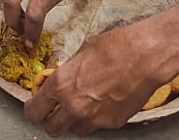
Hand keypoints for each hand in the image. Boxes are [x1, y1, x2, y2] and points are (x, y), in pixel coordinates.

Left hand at [25, 22, 167, 134]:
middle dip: (50, 121)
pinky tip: (100, 105)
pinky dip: (94, 120)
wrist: (145, 57)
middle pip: (51, 129)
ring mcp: (94, 118)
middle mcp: (74, 106)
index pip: (35, 110)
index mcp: (61, 84)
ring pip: (74, 131)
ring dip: (73, 122)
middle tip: (53, 112)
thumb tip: (64, 76)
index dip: (32, 109)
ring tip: (79, 107)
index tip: (35, 106)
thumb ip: (68, 70)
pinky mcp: (112, 124)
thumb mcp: (81, 51)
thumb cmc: (115, 47)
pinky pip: (96, 128)